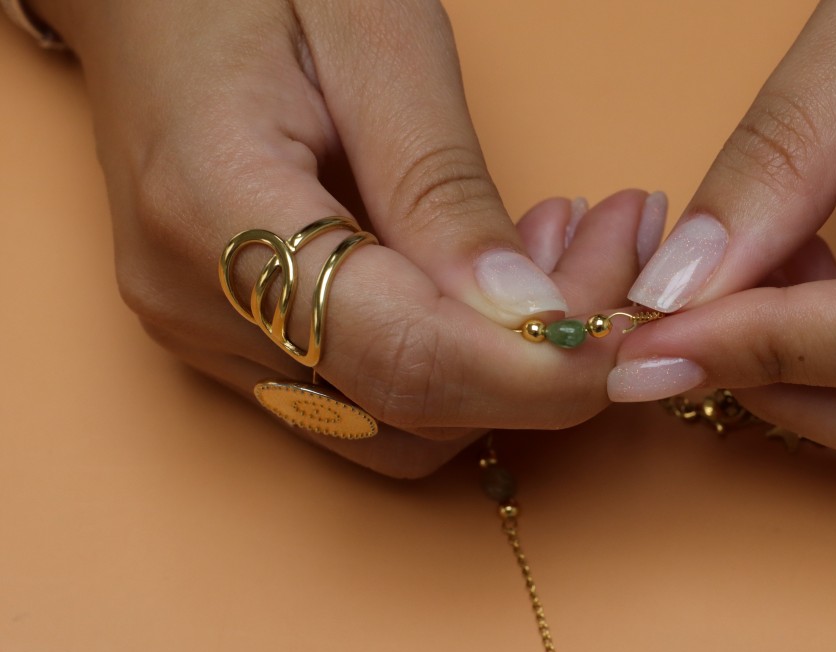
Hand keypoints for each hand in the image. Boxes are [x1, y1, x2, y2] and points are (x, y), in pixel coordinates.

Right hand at [33, 0, 666, 476]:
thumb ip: (444, 191)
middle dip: (542, 358)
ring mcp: (208, 332)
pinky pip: (367, 389)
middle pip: (409, 407)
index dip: (535, 374)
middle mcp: (197, 306)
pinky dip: (458, 355)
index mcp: (213, 216)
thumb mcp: (374, 43)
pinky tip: (496, 273)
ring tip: (564, 241)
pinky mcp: (233, 334)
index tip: (634, 337)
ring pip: (397, 420)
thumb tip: (529, 318)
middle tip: (618, 244)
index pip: (403, 360)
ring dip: (507, 362)